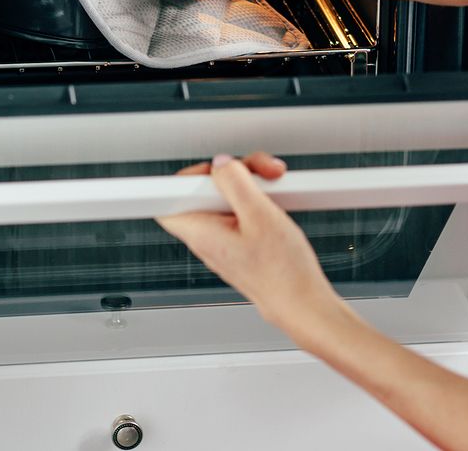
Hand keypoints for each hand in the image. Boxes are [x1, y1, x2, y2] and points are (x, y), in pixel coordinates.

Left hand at [158, 153, 347, 333]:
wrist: (301, 301)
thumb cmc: (282, 272)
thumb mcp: (260, 215)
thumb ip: (235, 182)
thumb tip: (220, 164)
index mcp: (201, 232)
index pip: (166, 199)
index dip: (188, 177)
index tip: (212, 170)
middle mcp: (206, 238)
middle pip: (203, 192)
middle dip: (233, 176)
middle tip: (257, 176)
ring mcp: (222, 242)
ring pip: (224, 200)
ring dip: (249, 188)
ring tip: (272, 192)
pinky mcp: (237, 244)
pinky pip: (237, 214)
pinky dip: (256, 203)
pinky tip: (274, 205)